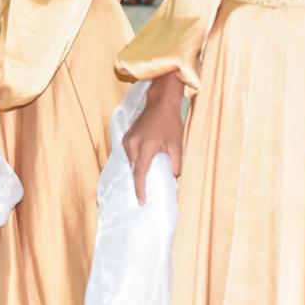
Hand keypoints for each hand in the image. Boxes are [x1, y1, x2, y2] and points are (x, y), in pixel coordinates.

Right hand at [122, 72, 184, 204]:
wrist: (160, 102)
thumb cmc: (170, 122)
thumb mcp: (177, 145)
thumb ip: (176, 164)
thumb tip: (173, 178)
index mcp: (145, 147)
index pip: (139, 173)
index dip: (140, 189)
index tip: (141, 201)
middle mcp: (132, 145)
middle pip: (133, 169)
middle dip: (138, 182)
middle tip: (145, 196)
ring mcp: (127, 140)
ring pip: (130, 162)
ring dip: (136, 171)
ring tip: (143, 182)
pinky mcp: (126, 137)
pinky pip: (129, 154)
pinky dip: (134, 162)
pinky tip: (141, 166)